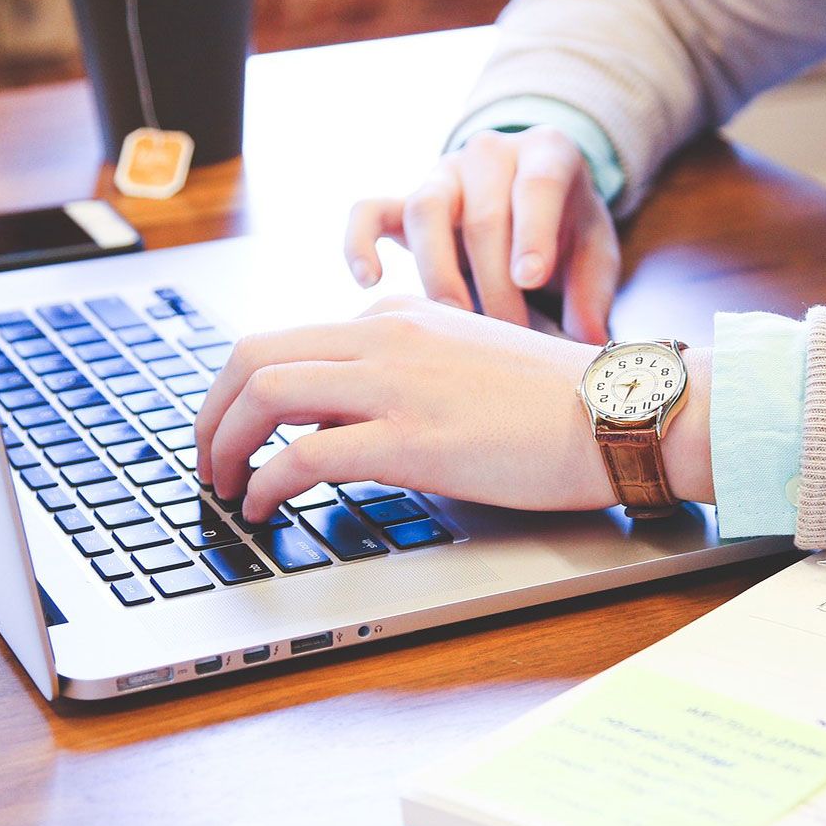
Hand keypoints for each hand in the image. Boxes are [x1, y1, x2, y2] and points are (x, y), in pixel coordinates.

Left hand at [194, 296, 711, 521]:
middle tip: (206, 459)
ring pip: (264, 393)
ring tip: (222, 487)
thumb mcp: (467, 364)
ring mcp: (396, 385)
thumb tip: (350, 420)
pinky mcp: (411, 439)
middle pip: (253, 355)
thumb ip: (408, 374)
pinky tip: (264, 508)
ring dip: (223, 444)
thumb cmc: (559, 403)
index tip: (235, 430)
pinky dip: (266, 483)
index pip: (290, 340)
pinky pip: (304, 454)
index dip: (242, 391)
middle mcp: (385, 336)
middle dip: (211, 411)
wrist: (620, 412)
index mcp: (399, 317)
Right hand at [343, 127, 620, 343]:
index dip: (532, 232)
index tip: (530, 278)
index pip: (537, 185)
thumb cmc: (568, 229)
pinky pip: (368, 212)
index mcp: (547, 153)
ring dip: (439, 273)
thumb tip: (588, 342)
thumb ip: (593, 292)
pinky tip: (369, 282)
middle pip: (482, 214)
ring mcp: (443, 175)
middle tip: (509, 335)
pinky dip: (360, 242)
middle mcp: (490, 154)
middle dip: (494, 282)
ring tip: (455, 322)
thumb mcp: (595, 251)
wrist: (532, 198)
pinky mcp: (404, 201)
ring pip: (425, 211)